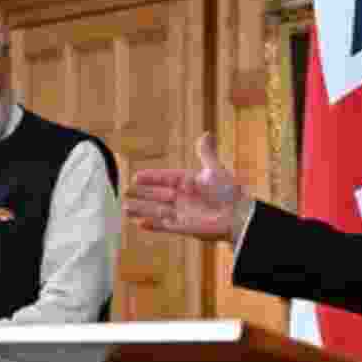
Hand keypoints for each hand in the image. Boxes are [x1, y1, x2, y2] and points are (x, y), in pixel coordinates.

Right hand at [125, 132, 249, 243]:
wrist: (237, 216)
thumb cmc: (229, 193)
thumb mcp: (216, 170)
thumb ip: (207, 153)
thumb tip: (206, 133)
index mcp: (187, 182)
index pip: (165, 178)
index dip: (151, 177)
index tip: (136, 176)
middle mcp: (182, 197)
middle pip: (156, 195)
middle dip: (141, 194)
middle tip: (124, 191)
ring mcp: (182, 213)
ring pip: (156, 210)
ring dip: (141, 209)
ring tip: (125, 208)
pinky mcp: (184, 227)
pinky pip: (165, 226)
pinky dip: (153, 225)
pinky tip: (139, 224)